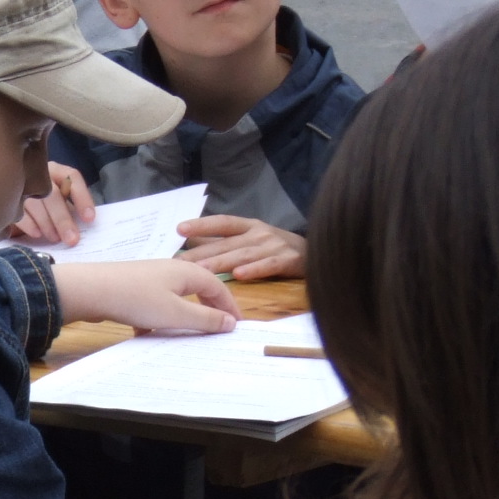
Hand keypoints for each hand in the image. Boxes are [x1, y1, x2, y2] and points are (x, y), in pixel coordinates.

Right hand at [9, 163, 96, 247]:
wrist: (11, 197)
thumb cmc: (47, 202)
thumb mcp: (62, 200)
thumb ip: (72, 209)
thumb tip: (84, 226)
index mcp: (57, 171)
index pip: (72, 178)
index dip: (82, 198)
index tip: (90, 219)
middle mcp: (39, 174)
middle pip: (52, 194)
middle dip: (63, 219)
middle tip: (72, 240)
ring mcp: (21, 185)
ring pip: (35, 203)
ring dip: (47, 223)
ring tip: (55, 239)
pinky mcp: (7, 199)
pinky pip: (18, 212)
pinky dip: (29, 225)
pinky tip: (37, 234)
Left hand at [52, 258, 240, 333]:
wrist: (91, 289)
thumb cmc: (138, 300)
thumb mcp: (176, 313)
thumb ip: (205, 319)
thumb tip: (230, 322)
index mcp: (187, 272)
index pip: (218, 287)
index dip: (230, 307)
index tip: (238, 325)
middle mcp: (171, 270)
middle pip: (198, 290)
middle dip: (209, 311)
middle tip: (218, 330)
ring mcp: (151, 278)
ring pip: (174, 299)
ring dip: (182, 317)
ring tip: (187, 336)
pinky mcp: (133, 288)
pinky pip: (153, 306)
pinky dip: (156, 320)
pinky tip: (148, 335)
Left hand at [176, 215, 303, 280]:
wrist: (319, 253)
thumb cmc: (278, 248)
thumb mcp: (252, 240)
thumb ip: (224, 242)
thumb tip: (191, 243)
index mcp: (249, 226)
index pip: (222, 223)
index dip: (202, 225)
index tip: (180, 229)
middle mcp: (259, 233)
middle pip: (227, 243)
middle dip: (203, 252)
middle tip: (180, 261)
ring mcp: (274, 245)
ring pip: (243, 255)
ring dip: (222, 262)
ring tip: (203, 270)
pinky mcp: (288, 260)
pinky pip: (268, 265)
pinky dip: (254, 270)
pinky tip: (239, 275)